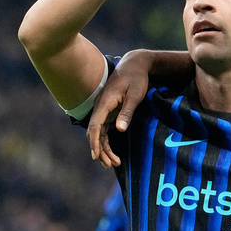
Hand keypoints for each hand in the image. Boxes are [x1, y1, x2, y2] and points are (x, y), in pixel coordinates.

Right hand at [88, 51, 153, 167]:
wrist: (134, 65)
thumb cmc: (136, 79)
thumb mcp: (135, 94)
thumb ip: (127, 112)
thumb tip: (119, 130)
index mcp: (104, 103)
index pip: (94, 126)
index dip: (94, 142)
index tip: (96, 155)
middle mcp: (101, 107)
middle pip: (95, 132)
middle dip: (100, 150)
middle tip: (110, 165)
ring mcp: (104, 109)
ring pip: (99, 132)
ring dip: (104, 148)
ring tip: (114, 163)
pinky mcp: (109, 111)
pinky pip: (104, 129)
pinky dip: (107, 141)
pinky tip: (112, 151)